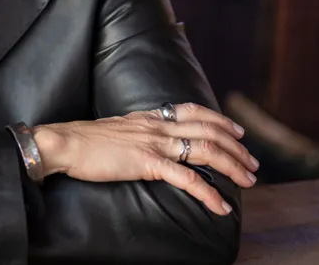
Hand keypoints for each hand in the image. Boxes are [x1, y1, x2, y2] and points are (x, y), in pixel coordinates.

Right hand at [31, 102, 256, 215]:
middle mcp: (156, 125)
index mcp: (148, 116)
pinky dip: (208, 193)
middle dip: (236, 148)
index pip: (193, 111)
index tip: (237, 131)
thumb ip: (136, 132)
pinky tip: (220, 207)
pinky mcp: (147, 163)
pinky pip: (186, 179)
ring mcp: (154, 143)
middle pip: (208, 130)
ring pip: (205, 150)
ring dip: (232, 167)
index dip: (220, 119)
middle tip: (252, 164)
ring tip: (248, 182)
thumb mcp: (117, 129)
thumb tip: (146, 142)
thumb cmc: (84, 141)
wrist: (65, 143)